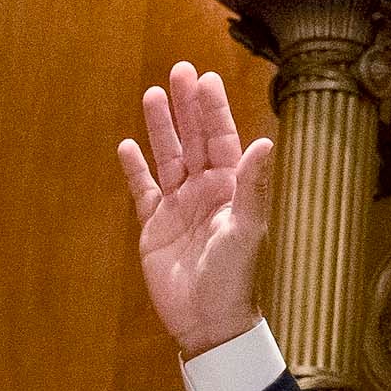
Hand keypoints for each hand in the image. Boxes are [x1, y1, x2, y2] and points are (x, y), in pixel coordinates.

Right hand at [117, 62, 274, 357]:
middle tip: (178, 70)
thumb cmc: (234, 278)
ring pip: (167, 157)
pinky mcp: (155, 227)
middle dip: (186, 106)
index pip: (220, 139)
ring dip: (161, 128)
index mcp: (231, 189)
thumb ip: (253, 186)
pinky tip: (126, 146)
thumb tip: (265, 142)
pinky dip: (135, 169)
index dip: (212, 110)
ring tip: (152, 95)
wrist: (207, 320)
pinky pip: (143, 190)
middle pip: (193, 139)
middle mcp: (206, 191)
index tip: (205, 79)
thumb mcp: (246, 230)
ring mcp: (179, 207)